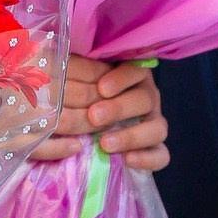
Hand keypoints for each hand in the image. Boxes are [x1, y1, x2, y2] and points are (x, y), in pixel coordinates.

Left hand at [34, 55, 167, 170]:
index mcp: (130, 76)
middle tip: (94, 117)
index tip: (101, 88)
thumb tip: (55, 57)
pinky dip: (148, 158)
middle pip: (145, 98)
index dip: (121, 78)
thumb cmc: (74, 96)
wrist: (86, 130)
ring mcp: (152, 124)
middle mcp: (145, 97)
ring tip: (105, 144)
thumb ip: (72, 71)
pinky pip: (162, 155)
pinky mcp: (154, 149)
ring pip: (157, 128)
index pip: (135, 70)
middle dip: (119, 108)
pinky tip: (128, 160)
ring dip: (131, 136)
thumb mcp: (72, 80)